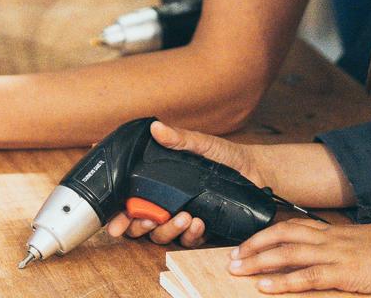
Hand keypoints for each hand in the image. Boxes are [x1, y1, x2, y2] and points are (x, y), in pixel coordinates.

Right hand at [106, 120, 273, 247]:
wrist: (257, 172)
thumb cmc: (226, 156)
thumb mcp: (202, 144)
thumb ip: (179, 139)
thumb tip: (156, 128)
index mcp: (158, 182)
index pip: (129, 199)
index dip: (117, 212)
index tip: (112, 223)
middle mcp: (165, 202)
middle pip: (139, 223)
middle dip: (138, 227)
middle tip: (148, 220)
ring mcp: (181, 217)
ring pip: (160, 235)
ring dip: (167, 230)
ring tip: (184, 217)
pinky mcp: (200, 230)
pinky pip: (187, 241)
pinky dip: (190, 235)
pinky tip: (199, 224)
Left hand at [229, 221, 370, 296]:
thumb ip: (349, 249)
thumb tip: (334, 260)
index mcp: (339, 232)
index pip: (294, 226)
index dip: (267, 234)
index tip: (248, 243)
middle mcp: (334, 239)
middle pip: (283, 234)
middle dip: (254, 244)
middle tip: (231, 256)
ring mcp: (339, 254)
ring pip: (288, 253)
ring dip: (259, 261)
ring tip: (237, 270)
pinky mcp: (348, 273)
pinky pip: (309, 277)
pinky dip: (284, 282)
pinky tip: (266, 287)